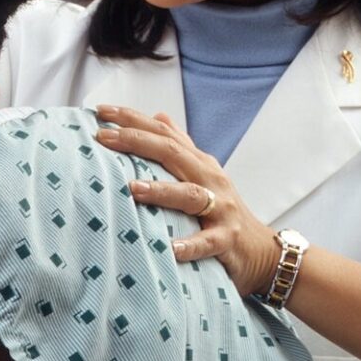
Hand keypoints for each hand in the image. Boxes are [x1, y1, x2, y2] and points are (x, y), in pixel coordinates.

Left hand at [94, 105, 279, 296]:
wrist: (261, 250)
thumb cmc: (222, 209)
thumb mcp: (202, 173)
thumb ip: (180, 146)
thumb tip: (159, 115)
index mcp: (198, 162)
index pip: (164, 133)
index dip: (133, 119)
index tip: (100, 110)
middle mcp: (210, 178)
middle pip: (172, 153)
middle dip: (136, 142)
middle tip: (102, 137)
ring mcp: (221, 208)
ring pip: (190, 194)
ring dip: (161, 190)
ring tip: (133, 188)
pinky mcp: (226, 239)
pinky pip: (208, 242)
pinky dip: (190, 245)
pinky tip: (171, 249)